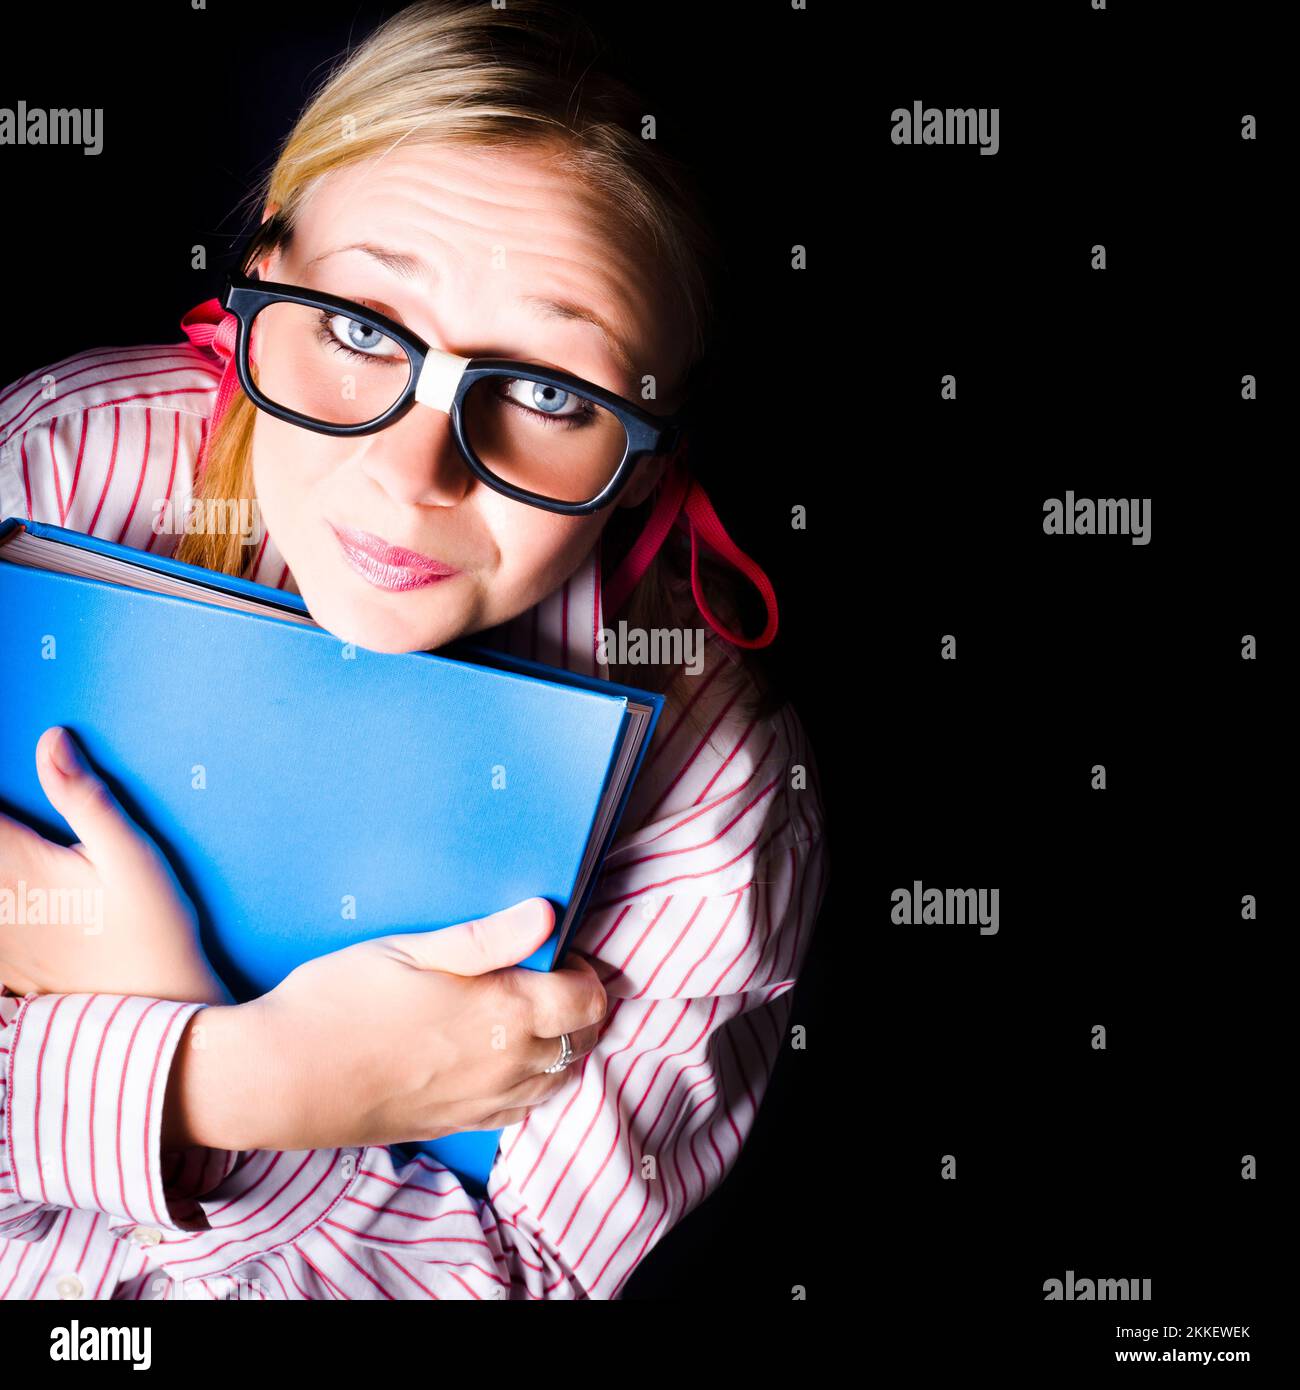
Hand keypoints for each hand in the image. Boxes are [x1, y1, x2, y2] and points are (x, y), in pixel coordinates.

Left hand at [0, 727, 231, 1004]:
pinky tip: (16, 894)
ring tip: (20, 869)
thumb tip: (51, 740)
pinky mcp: (5, 967)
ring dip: (0, 862)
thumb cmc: (155, 932)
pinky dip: (1, 902)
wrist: (161, 1010)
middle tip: (16, 830)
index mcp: (21, 865)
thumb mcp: (134, 858)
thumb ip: (86, 800)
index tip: (6, 763)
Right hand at [165, 898, 607, 1151]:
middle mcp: (506, 1064)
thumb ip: (486, 937)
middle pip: (582, 1040)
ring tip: (535, 1015)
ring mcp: (483, 1101)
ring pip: (558, 1080)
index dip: (585, 972)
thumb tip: (546, 914)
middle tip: (552, 978)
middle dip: (581, 1007)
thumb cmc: (339, 1000)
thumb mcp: (411, 950)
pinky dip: (534, 1083)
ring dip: (563, 1046)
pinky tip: (510, 1059)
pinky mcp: (458, 1125)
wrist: (281, 1078)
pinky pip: (522, 1110)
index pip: (587, 999)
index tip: (560, 952)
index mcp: (503, 1012)